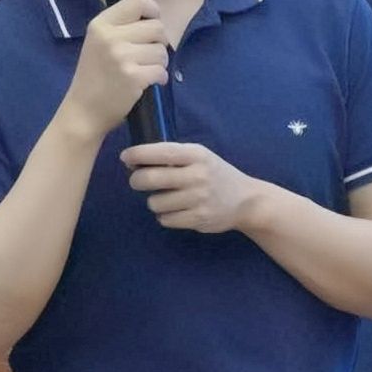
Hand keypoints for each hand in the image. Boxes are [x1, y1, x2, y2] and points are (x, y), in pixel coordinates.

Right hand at [60, 0, 168, 138]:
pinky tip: (147, 83)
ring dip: (159, 62)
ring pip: (162, 50)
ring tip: (144, 70)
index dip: (152, 11)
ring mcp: (121, 57)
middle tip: (147, 55)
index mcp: (101, 24)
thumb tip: (156, 18)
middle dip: (159, 42)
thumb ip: (122, 27)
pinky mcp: (133, 77)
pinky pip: (161, 70)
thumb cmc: (94, 76)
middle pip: (157, 27)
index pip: (138, 1)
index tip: (151, 24)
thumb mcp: (99, 43)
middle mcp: (110, 37)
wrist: (83, 111)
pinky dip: (159, 78)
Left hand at [123, 142, 259, 232]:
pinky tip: (176, 210)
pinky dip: (165, 216)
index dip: (137, 154)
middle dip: (136, 180)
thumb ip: (173, 156)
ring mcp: (198, 199)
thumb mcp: (199, 156)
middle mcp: (197, 175)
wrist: (246, 200)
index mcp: (196, 155)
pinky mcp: (199, 219)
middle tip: (137, 181)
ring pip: (154, 202)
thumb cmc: (214, 174)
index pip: (160, 152)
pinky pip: (165, 219)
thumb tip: (135, 160)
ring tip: (166, 198)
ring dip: (154, 201)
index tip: (125, 157)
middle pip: (150, 179)